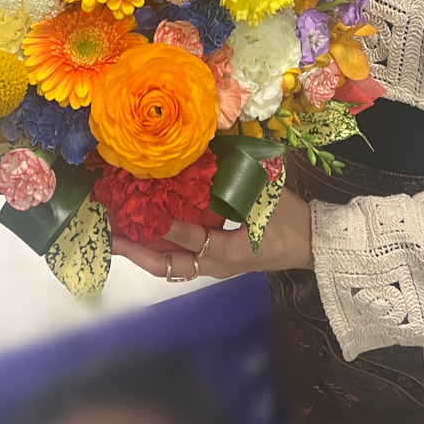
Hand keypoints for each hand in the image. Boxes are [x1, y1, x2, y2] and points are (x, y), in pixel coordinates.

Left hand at [111, 187, 313, 280]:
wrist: (314, 245)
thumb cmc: (292, 222)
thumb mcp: (267, 203)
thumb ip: (238, 184)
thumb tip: (209, 157)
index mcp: (230, 253)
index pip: (192, 240)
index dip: (169, 226)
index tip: (147, 211)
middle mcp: (216, 264)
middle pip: (167, 265)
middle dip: (136, 252)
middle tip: (109, 235)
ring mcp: (215, 265)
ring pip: (170, 265)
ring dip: (143, 252)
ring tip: (117, 235)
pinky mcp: (216, 259)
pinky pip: (181, 257)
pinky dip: (160, 248)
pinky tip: (146, 231)